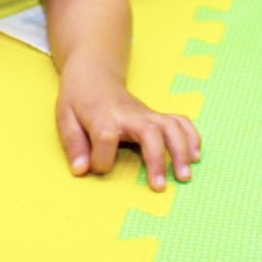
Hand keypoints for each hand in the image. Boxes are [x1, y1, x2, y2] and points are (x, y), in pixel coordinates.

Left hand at [55, 71, 200, 190]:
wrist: (94, 75)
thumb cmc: (78, 100)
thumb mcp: (65, 118)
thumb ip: (73, 145)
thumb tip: (81, 171)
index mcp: (102, 116)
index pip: (105, 137)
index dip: (101, 158)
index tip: (96, 168)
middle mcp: (129, 114)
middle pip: (150, 131)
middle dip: (157, 159)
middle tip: (160, 187)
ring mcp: (146, 114)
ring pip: (171, 126)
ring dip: (182, 150)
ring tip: (185, 177)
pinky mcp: (156, 116)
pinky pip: (180, 122)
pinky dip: (192, 137)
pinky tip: (195, 156)